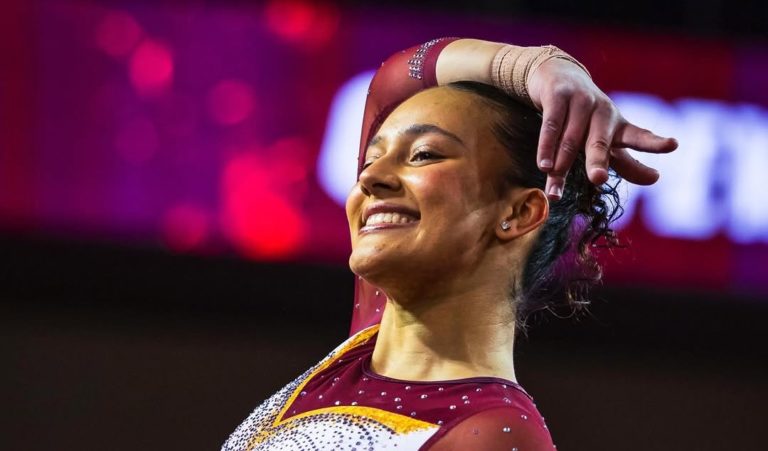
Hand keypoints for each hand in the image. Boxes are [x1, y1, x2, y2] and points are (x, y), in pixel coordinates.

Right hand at [527, 58, 677, 199]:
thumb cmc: (585, 117)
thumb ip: (627, 161)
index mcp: (618, 124)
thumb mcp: (606, 138)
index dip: (654, 142)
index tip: (673, 145)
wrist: (557, 75)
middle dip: (598, 161)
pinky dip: (546, 148)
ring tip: (555, 193)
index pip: (638, 136)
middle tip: (597, 179)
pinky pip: (551, 126)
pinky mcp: (558, 96)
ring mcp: (581, 101)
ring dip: (561, 167)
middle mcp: (602, 111)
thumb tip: (655, 179)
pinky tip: (544, 166)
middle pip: (599, 142)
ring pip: (569, 140)